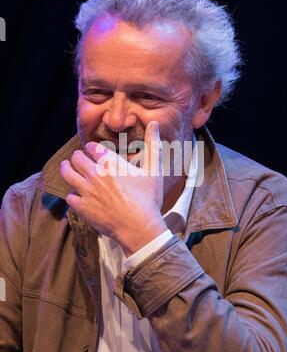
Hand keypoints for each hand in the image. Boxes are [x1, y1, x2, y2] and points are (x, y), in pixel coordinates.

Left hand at [60, 121, 167, 255]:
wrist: (139, 227)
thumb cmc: (148, 199)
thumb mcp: (154, 170)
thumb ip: (152, 145)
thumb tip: (154, 124)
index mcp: (110, 162)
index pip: (92, 147)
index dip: (91, 148)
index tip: (92, 150)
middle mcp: (94, 174)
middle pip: (76, 158)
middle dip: (77, 157)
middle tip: (78, 159)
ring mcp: (86, 191)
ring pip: (67, 174)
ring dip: (66, 169)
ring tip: (67, 168)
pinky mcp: (82, 207)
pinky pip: (69, 197)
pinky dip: (72, 194)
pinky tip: (76, 195)